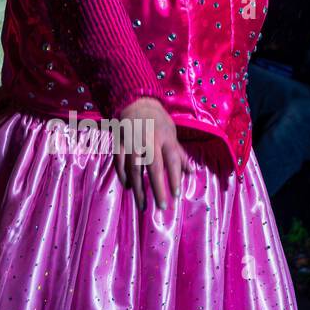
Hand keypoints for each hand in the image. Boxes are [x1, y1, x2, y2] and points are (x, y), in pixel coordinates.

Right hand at [112, 97, 191, 211]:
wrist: (135, 102)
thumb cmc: (158, 120)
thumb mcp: (172, 133)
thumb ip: (179, 154)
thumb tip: (191, 172)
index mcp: (165, 138)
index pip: (172, 160)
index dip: (175, 178)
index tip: (177, 195)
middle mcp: (149, 140)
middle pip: (154, 167)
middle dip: (158, 188)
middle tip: (161, 207)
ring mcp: (132, 142)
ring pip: (134, 168)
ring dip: (139, 188)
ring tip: (143, 205)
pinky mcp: (119, 143)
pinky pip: (120, 163)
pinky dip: (123, 176)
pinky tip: (129, 188)